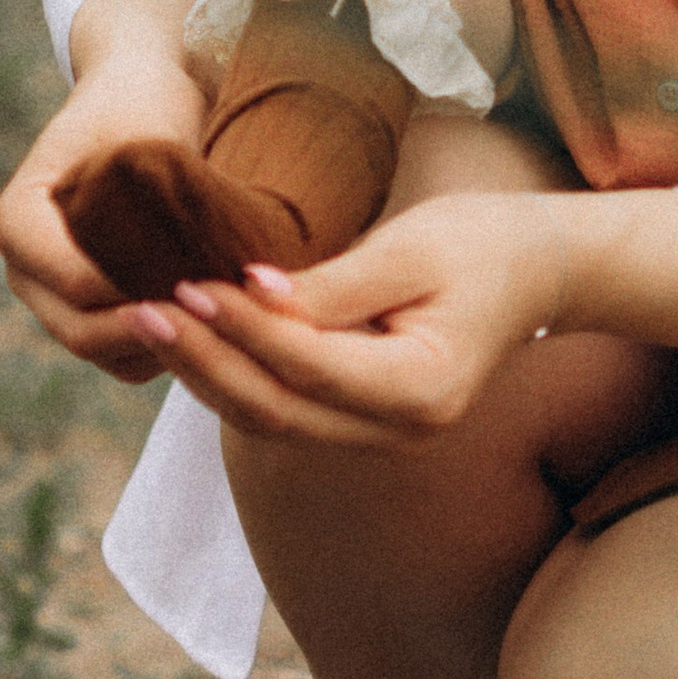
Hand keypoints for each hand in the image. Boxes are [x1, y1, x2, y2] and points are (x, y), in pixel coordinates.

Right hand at [0, 5, 208, 380]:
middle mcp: (25, 268)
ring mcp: (52, 299)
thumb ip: (151, 204)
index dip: (133, 291)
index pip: (73, 279)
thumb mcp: (144, 141)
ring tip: (221, 324)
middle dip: (151, 327)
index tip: (197, 281)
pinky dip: (166, 348)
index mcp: (17, 220)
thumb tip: (184, 274)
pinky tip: (215, 325)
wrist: (140, 101)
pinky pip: (123, 357)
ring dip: (161, 343)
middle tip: (216, 316)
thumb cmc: (142, 108)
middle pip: (79, 328)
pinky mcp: (88, 316)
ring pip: (101, 351)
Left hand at [117, 194, 571, 446]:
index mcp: (424, 390)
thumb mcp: (411, 249)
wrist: (535, 269)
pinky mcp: (364, 420)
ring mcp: (383, 435)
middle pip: (280, 411)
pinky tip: (193, 336)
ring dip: (208, 374)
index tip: (187, 283)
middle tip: (142, 309)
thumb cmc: (481, 243)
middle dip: (206, 362)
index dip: (243, 329)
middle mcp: (402, 431)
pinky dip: (236, 375)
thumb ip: (332, 284)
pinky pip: (287, 409)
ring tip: (149, 321)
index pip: (310, 367)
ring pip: (274, 421)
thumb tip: (249, 292)